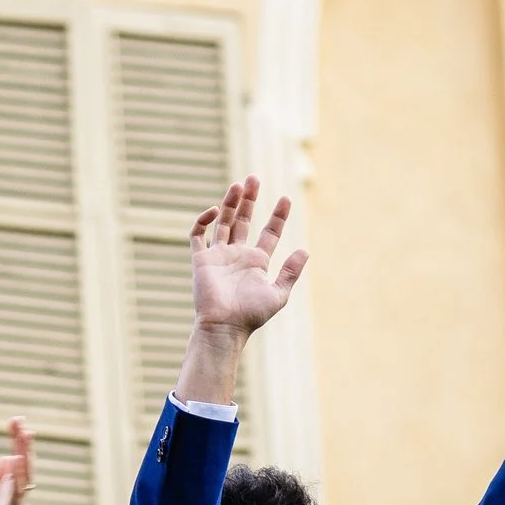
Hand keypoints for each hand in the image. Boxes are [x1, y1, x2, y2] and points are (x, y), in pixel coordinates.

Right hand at [189, 177, 305, 340]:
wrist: (224, 327)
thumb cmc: (251, 315)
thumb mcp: (278, 294)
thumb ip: (291, 272)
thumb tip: (305, 250)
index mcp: (256, 262)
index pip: (269, 232)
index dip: (278, 215)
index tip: (286, 199)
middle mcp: (237, 255)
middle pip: (243, 220)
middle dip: (249, 200)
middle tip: (253, 178)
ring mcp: (218, 256)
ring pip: (223, 222)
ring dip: (229, 203)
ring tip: (238, 184)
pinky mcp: (201, 259)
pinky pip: (198, 235)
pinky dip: (204, 221)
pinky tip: (216, 212)